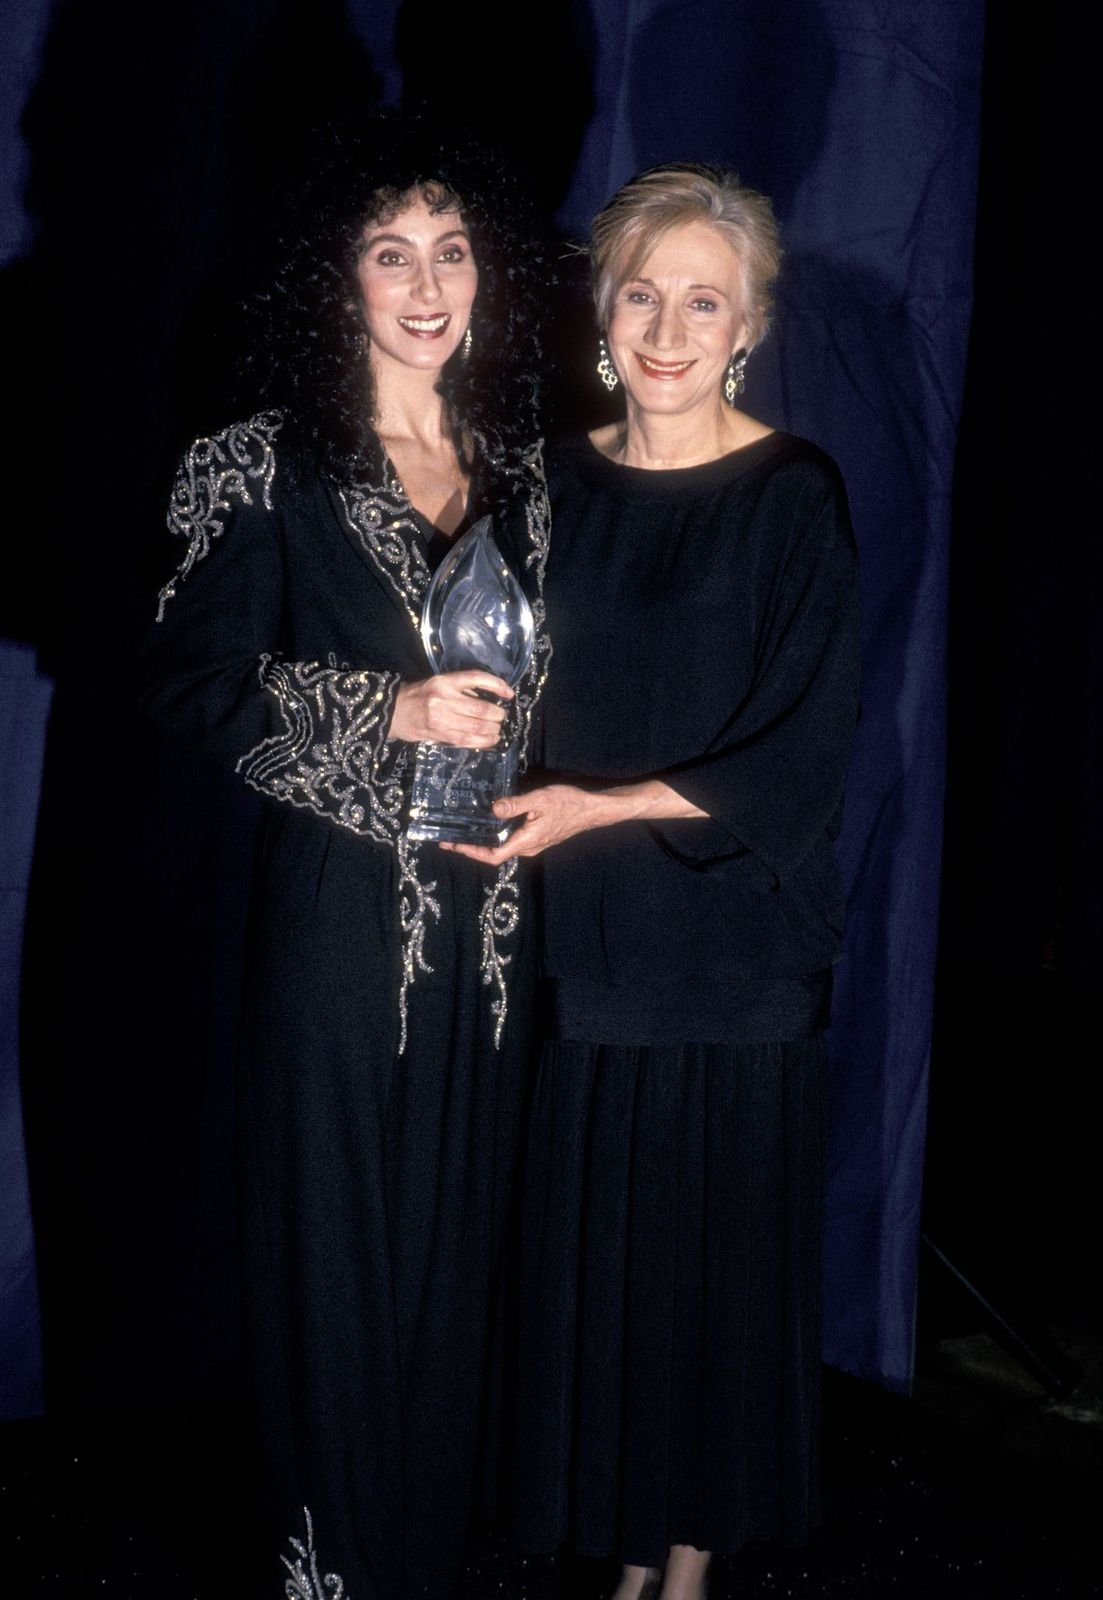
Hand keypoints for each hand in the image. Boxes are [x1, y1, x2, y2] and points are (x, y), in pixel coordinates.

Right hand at [388, 671, 512, 748]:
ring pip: (478, 726)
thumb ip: (462, 688)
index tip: (510, 694)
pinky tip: (492, 740)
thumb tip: (491, 697)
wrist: (393, 712)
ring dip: (494, 729)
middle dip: (498, 714)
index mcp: (445, 681)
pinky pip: (468, 740)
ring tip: (498, 729)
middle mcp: (444, 698)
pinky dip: (484, 741)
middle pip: (482, 708)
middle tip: (501, 716)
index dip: (498, 686)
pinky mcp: (440, 734)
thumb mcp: (439, 683)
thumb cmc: (419, 695)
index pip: (477, 679)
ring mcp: (442, 718)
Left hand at [443, 783, 602, 864]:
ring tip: (463, 832)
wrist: (592, 810)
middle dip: (471, 847)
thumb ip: (516, 805)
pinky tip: (487, 824)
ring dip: (482, 842)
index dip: (471, 853)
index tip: (454, 845)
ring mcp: (533, 844)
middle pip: (494, 853)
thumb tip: (493, 809)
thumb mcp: (540, 800)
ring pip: (502, 847)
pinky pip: (511, 840)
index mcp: (526, 842)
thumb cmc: (568, 804)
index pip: (494, 856)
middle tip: (449, 839)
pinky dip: (495, 835)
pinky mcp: (536, 837)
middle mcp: (528, 847)